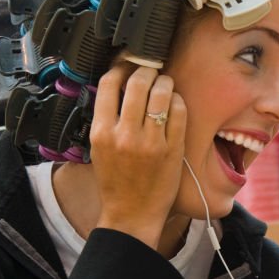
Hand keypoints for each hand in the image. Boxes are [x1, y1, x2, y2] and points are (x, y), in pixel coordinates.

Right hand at [90, 62, 186, 249]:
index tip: (127, 65)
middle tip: (151, 70)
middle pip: (137, 82)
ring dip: (165, 82)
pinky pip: (179, 111)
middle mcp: (125, 134)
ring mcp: (150, 141)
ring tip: (165, 83)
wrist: (132, 214)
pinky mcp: (172, 148)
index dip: (120, 68)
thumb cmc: (115, 182)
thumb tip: (118, 86)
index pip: (109, 84)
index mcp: (101, 132)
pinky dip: (178, 101)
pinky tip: (175, 103)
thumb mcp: (99, 148)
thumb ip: (106, 119)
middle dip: (146, 70)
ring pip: (161, 93)